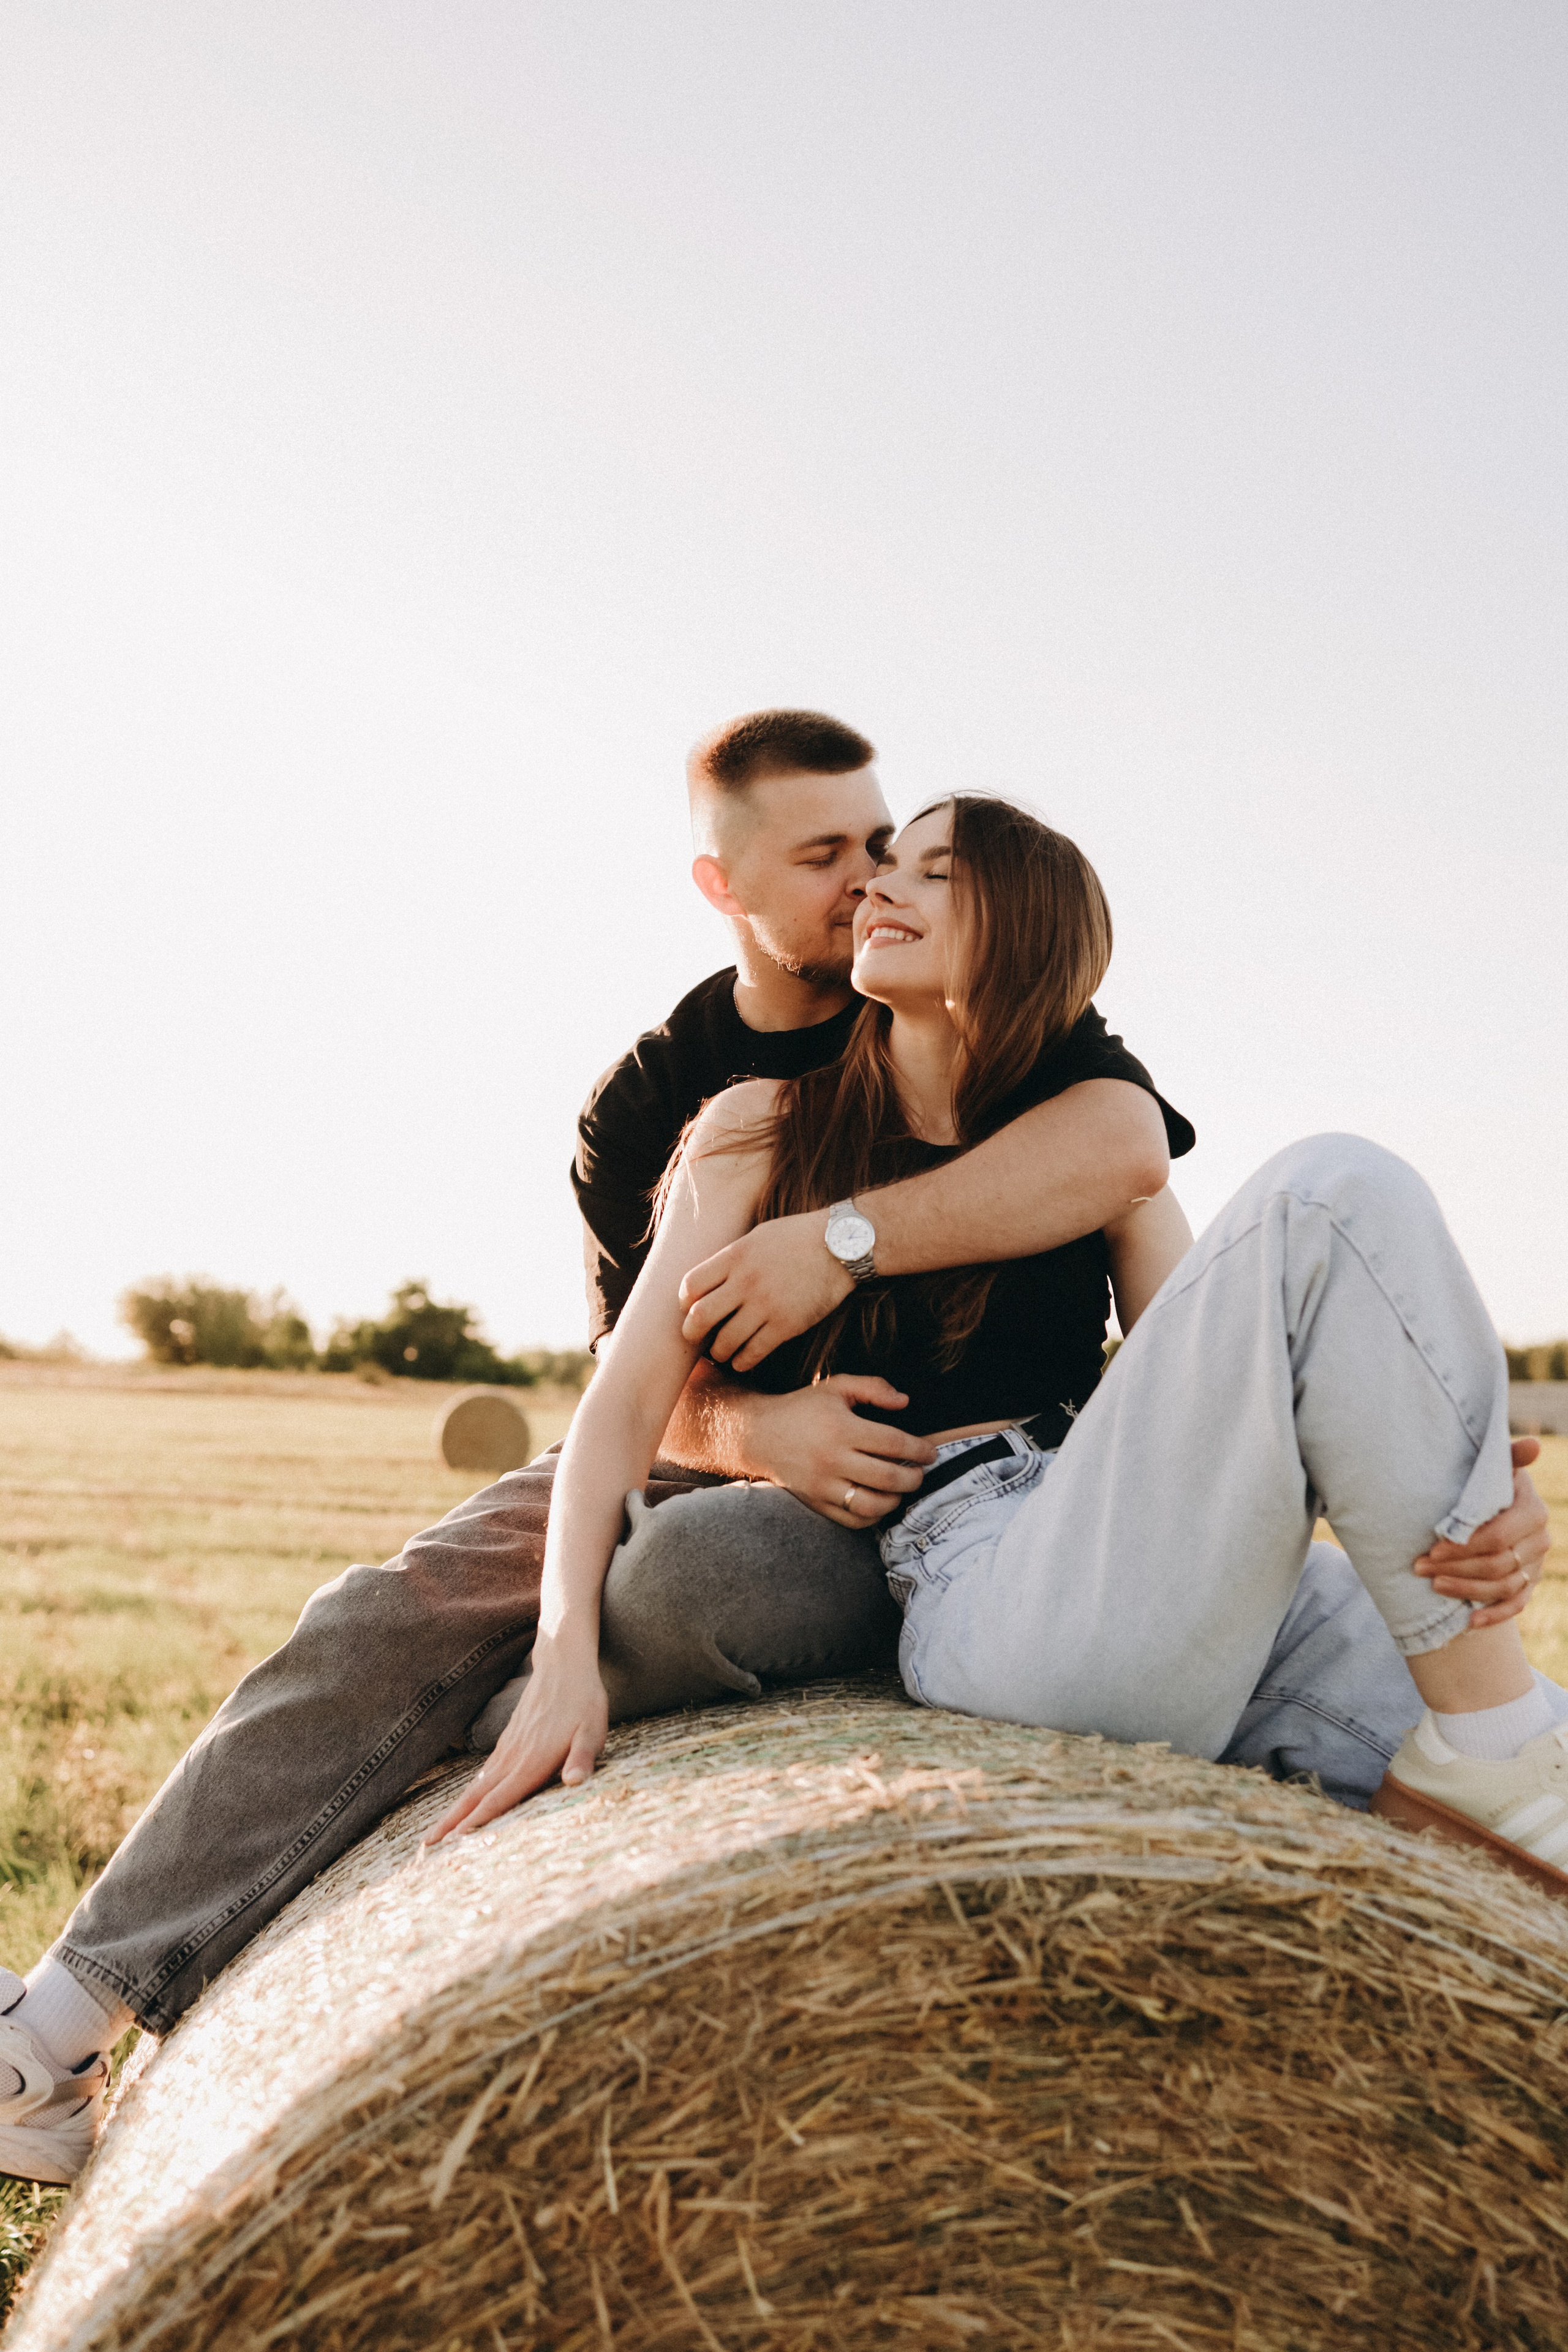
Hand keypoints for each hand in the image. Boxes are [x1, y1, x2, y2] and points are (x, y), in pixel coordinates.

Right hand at [425, 1636, 608, 1843]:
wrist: (563, 1664)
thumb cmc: (583, 1701)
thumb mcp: (592, 1729)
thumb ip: (583, 1757)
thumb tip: (575, 1782)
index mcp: (532, 1761)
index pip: (500, 1797)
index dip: (478, 1820)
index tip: (455, 1841)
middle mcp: (513, 1757)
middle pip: (477, 1796)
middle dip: (452, 1822)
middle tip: (427, 1845)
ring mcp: (507, 1748)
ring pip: (476, 1785)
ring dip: (455, 1809)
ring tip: (437, 1831)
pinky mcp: (508, 1741)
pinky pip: (484, 1773)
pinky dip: (469, 1792)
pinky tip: (466, 1801)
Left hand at [679, 1213, 851, 1369]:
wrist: (841, 1245)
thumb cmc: (798, 1237)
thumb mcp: (757, 1236)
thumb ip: (732, 1258)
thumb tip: (709, 1280)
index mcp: (734, 1256)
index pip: (690, 1285)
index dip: (684, 1302)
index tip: (690, 1307)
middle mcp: (745, 1282)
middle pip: (700, 1317)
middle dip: (691, 1333)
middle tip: (695, 1337)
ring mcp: (766, 1305)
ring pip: (725, 1342)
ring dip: (719, 1352)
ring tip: (721, 1352)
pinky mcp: (787, 1325)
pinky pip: (753, 1353)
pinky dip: (743, 1361)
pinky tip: (742, 1360)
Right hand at [742, 1375, 936, 1525]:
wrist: (759, 1435)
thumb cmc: (802, 1409)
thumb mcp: (836, 1387)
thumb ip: (873, 1388)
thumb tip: (905, 1402)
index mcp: (841, 1428)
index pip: (894, 1443)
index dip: (919, 1450)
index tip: (931, 1453)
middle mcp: (833, 1459)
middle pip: (888, 1478)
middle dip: (914, 1478)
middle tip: (920, 1472)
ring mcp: (823, 1485)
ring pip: (872, 1505)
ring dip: (896, 1499)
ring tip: (901, 1489)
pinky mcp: (816, 1503)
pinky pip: (853, 1520)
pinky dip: (873, 1516)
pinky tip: (880, 1501)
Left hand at [1413, 1439, 1550, 1626]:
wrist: (1495, 1502)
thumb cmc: (1485, 1480)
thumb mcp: (1495, 1466)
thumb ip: (1510, 1456)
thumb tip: (1535, 1445)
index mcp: (1532, 1510)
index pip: (1497, 1537)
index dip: (1463, 1546)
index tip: (1431, 1547)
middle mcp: (1540, 1539)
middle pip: (1497, 1564)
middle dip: (1455, 1568)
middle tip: (1419, 1566)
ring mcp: (1535, 1564)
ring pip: (1503, 1586)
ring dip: (1466, 1590)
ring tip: (1433, 1585)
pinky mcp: (1529, 1582)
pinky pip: (1516, 1605)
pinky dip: (1494, 1615)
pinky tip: (1470, 1622)